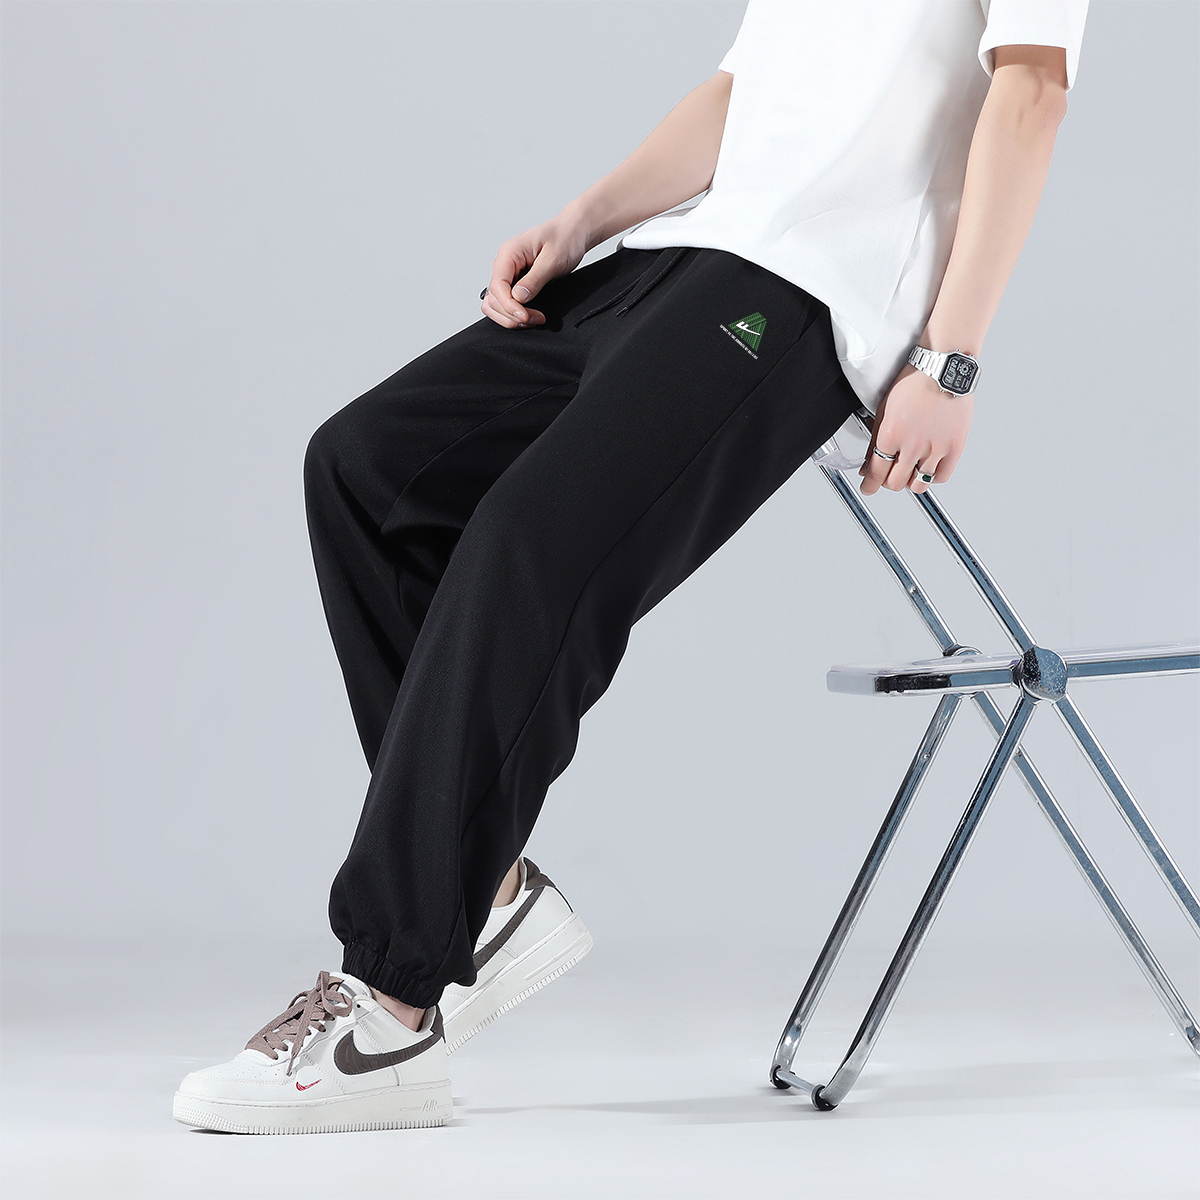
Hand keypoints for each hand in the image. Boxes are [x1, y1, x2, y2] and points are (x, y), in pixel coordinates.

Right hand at [480, 215, 590, 328]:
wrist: (574, 233)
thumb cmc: (565, 238)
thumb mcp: (553, 259)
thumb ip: (535, 279)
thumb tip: (518, 297)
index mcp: (509, 253)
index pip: (497, 286)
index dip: (508, 305)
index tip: (526, 316)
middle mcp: (505, 264)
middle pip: (493, 299)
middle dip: (512, 314)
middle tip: (536, 319)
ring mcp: (509, 274)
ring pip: (495, 304)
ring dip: (511, 317)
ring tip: (534, 319)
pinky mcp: (516, 282)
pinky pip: (506, 302)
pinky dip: (515, 313)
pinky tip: (531, 315)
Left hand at [858, 363, 972, 494]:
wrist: (943, 368)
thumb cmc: (914, 382)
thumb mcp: (884, 409)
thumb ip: (874, 441)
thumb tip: (867, 465)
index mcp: (891, 435)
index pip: (876, 473)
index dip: (869, 485)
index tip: (868, 488)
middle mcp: (913, 445)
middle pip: (895, 483)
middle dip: (887, 482)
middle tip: (888, 475)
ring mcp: (935, 448)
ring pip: (918, 484)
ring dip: (910, 481)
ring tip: (909, 471)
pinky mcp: (954, 446)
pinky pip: (941, 476)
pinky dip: (932, 477)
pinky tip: (927, 468)